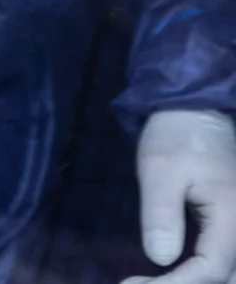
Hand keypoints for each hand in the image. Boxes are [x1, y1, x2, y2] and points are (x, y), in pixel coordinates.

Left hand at [122, 110, 235, 283]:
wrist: (197, 113)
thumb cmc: (176, 136)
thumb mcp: (158, 169)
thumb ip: (161, 213)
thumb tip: (159, 257)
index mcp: (233, 216)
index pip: (212, 269)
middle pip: (227, 279)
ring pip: (231, 274)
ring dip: (195, 282)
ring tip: (152, 282)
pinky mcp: (233, 227)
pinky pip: (226, 261)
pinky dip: (203, 274)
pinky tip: (170, 274)